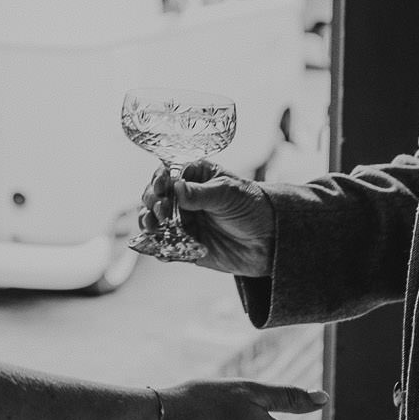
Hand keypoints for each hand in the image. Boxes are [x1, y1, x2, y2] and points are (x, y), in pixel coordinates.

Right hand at [139, 162, 273, 276]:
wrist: (270, 241)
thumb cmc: (253, 207)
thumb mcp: (228, 194)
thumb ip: (200, 193)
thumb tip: (175, 188)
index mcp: (196, 176)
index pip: (168, 173)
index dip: (159, 179)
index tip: (160, 188)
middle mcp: (185, 198)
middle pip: (155, 196)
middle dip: (151, 202)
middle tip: (159, 210)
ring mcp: (184, 221)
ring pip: (155, 221)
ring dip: (149, 223)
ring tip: (153, 227)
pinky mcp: (185, 244)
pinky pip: (164, 245)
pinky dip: (156, 246)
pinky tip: (157, 246)